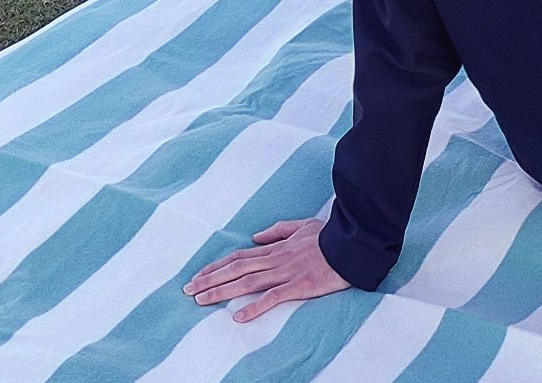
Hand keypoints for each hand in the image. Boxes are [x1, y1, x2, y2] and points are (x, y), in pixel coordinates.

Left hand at [183, 218, 350, 321]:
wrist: (354, 243)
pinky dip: (254, 307)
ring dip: (222, 291)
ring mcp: (287, 272)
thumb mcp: (303, 226)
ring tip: (201, 300)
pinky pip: (273, 297)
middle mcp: (276, 259)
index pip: (240, 256)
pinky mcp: (300, 285)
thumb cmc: (331, 236)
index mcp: (276, 248)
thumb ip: (278, 230)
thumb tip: (256, 236)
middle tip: (187, 290)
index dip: (217, 266)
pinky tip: (238, 316)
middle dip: (210, 279)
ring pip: (248, 282)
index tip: (198, 275)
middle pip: (236, 269)